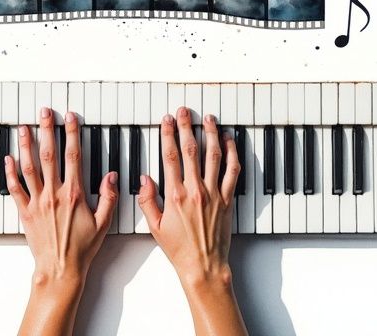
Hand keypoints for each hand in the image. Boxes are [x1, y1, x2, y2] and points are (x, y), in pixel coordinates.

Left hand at [6, 107, 117, 335]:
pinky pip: (15, 188)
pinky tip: (9, 159)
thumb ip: (109, 197)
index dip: (72, 134)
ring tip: (24, 128)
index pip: (73, 156)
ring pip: (29, 167)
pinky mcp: (25, 212)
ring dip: (26, 145)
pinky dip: (11, 172)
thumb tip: (113, 176)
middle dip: (47, 130)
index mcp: (74, 194)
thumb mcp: (104, 223)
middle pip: (49, 155)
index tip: (70, 118)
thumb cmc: (82, 248)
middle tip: (44, 113)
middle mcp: (53, 194)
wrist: (60, 269)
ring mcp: (37, 202)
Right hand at [137, 107, 247, 335]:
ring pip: (213, 155)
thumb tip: (144, 178)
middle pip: (191, 150)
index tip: (167, 121)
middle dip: (187, 127)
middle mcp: (195, 190)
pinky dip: (233, 153)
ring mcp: (214, 193)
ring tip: (208, 118)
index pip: (170, 156)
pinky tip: (229, 140)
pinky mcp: (227, 199)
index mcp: (175, 195)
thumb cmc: (179, 249)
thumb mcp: (155, 226)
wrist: (203, 265)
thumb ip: (147, 200)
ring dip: (210, 134)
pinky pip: (232, 171)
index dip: (168, 135)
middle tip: (184, 111)